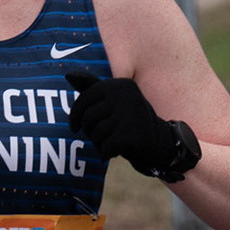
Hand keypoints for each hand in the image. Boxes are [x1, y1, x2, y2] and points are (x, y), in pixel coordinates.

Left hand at [65, 71, 184, 178]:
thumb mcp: (113, 101)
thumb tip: (68, 75)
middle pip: (88, 118)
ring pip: (96, 134)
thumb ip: (92, 88)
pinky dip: (107, 154)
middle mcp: (126, 95)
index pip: (84, 99)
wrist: (161, 144)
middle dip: (90, 132)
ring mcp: (130, 114)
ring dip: (100, 144)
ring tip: (113, 142)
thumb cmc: (130, 122)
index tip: (74, 127)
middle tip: (103, 136)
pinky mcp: (132, 134)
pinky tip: (117, 151)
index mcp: (119, 85)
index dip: (74, 116)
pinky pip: (105, 147)